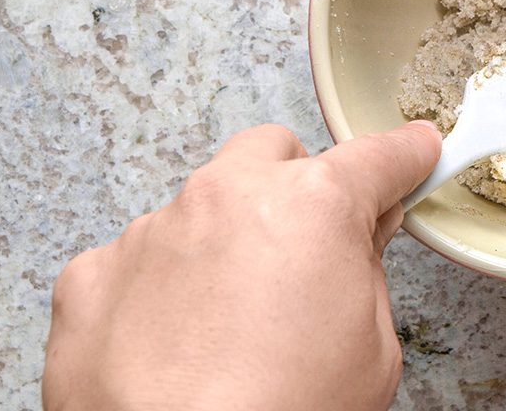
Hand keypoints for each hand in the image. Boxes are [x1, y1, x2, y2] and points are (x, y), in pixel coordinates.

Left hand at [43, 122, 441, 410]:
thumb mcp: (373, 352)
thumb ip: (364, 272)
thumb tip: (353, 244)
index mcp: (311, 206)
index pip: (375, 158)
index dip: (404, 158)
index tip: (411, 154)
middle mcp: (226, 198)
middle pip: (272, 156)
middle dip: (295, 187)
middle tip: (309, 248)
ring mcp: (152, 233)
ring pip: (203, 206)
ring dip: (225, 242)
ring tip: (233, 323)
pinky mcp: (93, 276)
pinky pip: (139, 259)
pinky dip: (161, 287)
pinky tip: (176, 343)